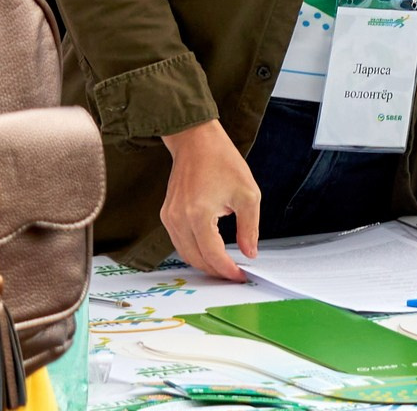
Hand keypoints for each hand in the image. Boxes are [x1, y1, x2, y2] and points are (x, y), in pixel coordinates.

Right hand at [161, 120, 258, 280]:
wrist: (196, 141)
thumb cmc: (223, 161)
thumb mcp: (247, 194)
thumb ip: (249, 227)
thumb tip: (250, 253)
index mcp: (199, 214)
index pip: (212, 254)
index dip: (227, 270)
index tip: (241, 276)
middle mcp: (179, 219)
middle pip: (196, 259)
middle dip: (215, 271)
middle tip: (234, 274)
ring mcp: (169, 217)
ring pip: (185, 253)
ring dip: (204, 263)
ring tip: (224, 266)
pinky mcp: (167, 214)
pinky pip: (179, 241)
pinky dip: (194, 250)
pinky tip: (210, 250)